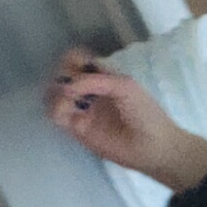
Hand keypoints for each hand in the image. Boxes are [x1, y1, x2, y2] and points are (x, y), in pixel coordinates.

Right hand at [46, 51, 206, 195]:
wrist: (152, 146)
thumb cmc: (145, 113)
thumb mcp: (124, 86)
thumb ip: (95, 81)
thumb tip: (65, 86)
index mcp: (102, 76)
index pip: (77, 60)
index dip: (71, 60)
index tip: (75, 66)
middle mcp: (88, 90)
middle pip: (61, 74)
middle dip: (61, 76)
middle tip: (71, 87)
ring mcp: (81, 109)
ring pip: (54, 94)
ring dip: (55, 94)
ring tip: (70, 102)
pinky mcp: (76, 128)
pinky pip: (56, 115)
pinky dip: (56, 110)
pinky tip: (69, 113)